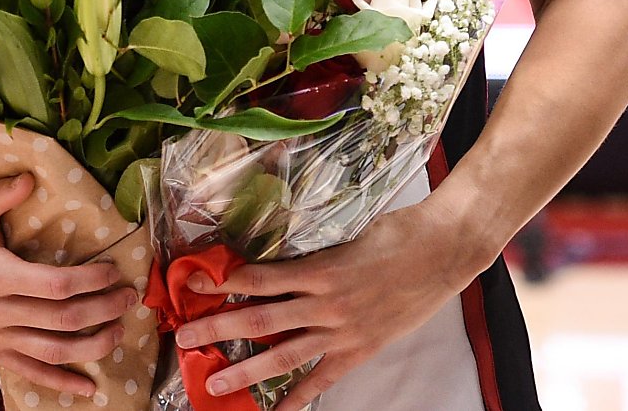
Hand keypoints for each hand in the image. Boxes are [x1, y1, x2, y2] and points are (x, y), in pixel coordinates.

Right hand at [0, 174, 137, 396]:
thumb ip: (1, 194)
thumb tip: (31, 178)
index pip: (54, 285)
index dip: (90, 280)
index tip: (113, 270)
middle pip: (61, 319)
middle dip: (103, 309)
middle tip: (129, 296)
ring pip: (53, 352)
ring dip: (92, 346)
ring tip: (118, 330)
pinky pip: (31, 372)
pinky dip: (61, 384)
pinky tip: (88, 388)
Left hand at [170, 203, 479, 404]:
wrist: (443, 249)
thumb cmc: (396, 233)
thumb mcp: (345, 235)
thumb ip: (311, 253)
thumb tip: (277, 260)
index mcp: (319, 270)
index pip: (257, 278)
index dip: (222, 281)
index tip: (193, 281)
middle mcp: (325, 304)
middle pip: (259, 320)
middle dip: (218, 329)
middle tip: (184, 338)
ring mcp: (343, 331)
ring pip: (283, 354)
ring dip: (245, 370)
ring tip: (214, 382)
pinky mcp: (361, 350)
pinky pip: (322, 380)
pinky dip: (299, 397)